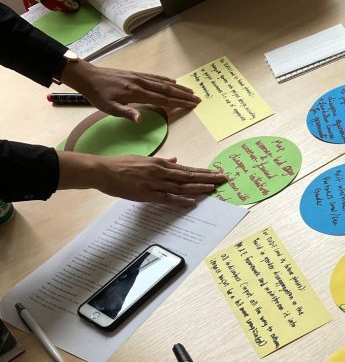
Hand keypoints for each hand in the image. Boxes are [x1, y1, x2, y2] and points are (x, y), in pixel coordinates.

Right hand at [57, 151, 228, 206]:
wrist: (102, 170)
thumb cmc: (121, 165)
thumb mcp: (144, 159)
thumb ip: (161, 161)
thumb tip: (175, 160)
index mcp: (160, 164)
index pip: (187, 169)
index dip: (203, 172)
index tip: (217, 173)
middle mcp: (160, 172)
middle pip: (189, 176)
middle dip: (208, 178)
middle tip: (224, 180)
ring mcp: (154, 183)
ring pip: (182, 186)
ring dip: (199, 187)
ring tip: (214, 189)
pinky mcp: (147, 194)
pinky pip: (167, 198)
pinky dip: (180, 199)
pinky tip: (192, 201)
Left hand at [60, 61, 200, 121]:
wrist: (87, 76)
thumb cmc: (97, 95)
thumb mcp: (109, 107)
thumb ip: (126, 113)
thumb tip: (140, 120)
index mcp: (136, 93)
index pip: (162, 99)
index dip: (178, 103)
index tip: (192, 105)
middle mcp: (140, 83)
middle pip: (166, 90)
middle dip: (183, 95)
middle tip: (197, 99)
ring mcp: (139, 77)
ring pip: (162, 82)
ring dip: (177, 87)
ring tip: (190, 91)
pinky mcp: (135, 74)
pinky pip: (154, 77)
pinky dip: (165, 79)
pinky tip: (172, 81)